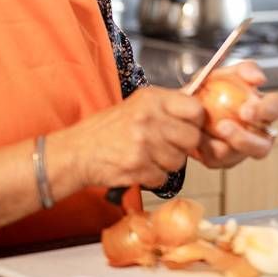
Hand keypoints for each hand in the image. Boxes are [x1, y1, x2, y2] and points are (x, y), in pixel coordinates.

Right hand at [59, 86, 204, 189]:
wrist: (77, 152)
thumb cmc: (107, 129)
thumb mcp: (137, 105)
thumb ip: (167, 107)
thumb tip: (199, 112)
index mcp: (152, 99)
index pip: (195, 109)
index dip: (196, 121)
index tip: (190, 127)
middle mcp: (149, 118)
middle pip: (192, 137)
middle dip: (184, 146)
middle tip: (168, 146)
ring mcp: (143, 143)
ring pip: (179, 160)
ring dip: (167, 163)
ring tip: (149, 156)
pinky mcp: (137, 167)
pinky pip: (163, 178)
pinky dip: (154, 177)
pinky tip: (140, 167)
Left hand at [192, 61, 277, 168]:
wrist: (184, 107)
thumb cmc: (210, 88)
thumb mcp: (224, 72)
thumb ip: (244, 69)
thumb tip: (259, 79)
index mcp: (263, 109)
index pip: (277, 108)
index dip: (267, 111)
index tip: (246, 109)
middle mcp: (258, 133)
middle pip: (266, 143)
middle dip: (247, 138)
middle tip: (224, 126)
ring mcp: (243, 150)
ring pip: (245, 156)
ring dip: (228, 145)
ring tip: (212, 130)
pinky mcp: (225, 161)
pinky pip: (221, 161)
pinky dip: (209, 149)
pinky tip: (199, 138)